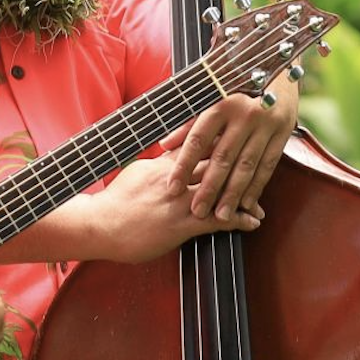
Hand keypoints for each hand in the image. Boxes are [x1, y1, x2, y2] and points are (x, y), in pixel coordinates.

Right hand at [80, 155, 261, 263]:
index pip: (197, 146)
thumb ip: (157, 164)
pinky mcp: (180, 224)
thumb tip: (170, 155)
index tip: (239, 135)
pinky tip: (251, 223)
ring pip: (220, 192)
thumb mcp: (135, 172)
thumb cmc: (115, 201)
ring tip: (260, 202)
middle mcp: (175, 179)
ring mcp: (179, 201)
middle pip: (214, 165)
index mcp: (162, 165)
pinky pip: (215, 220)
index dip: (220, 141)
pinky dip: (237, 220)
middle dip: (239, 165)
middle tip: (260, 166)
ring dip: (244, 196)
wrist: (100, 224)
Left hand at [161, 71, 297, 221]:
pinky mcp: (283, 134)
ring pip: (246, 166)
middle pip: (222, 157)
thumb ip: (188, 122)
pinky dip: (257, 186)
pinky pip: (268, 166)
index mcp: (221, 102)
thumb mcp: (210, 98)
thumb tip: (163, 145)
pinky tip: (246, 204)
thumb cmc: (235, 87)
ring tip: (220, 216)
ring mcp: (266, 125)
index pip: (197, 139)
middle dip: (208, 187)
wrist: (279, 70)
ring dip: (233, 194)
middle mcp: (244, 114)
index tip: (173, 186)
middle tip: (196, 211)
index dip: (183, 164)